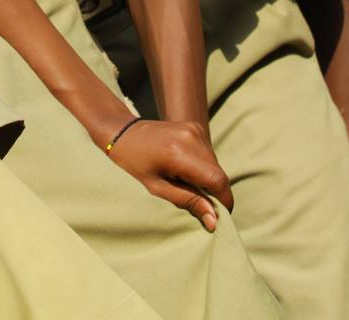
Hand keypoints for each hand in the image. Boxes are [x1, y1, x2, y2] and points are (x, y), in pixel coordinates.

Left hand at [103, 118, 232, 231]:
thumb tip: (214, 221)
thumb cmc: (136, 163)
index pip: (217, 180)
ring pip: (215, 164)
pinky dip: (203, 167)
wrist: (124, 132)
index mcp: (180, 153)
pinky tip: (184, 168)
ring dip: (208, 179)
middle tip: (196, 202)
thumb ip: (188, 202)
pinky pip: (208, 154)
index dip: (224, 201)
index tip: (218, 217)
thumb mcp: (158, 187)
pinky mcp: (195, 127)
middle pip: (219, 173)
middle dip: (215, 193)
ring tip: (184, 182)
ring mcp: (195, 130)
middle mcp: (192, 138)